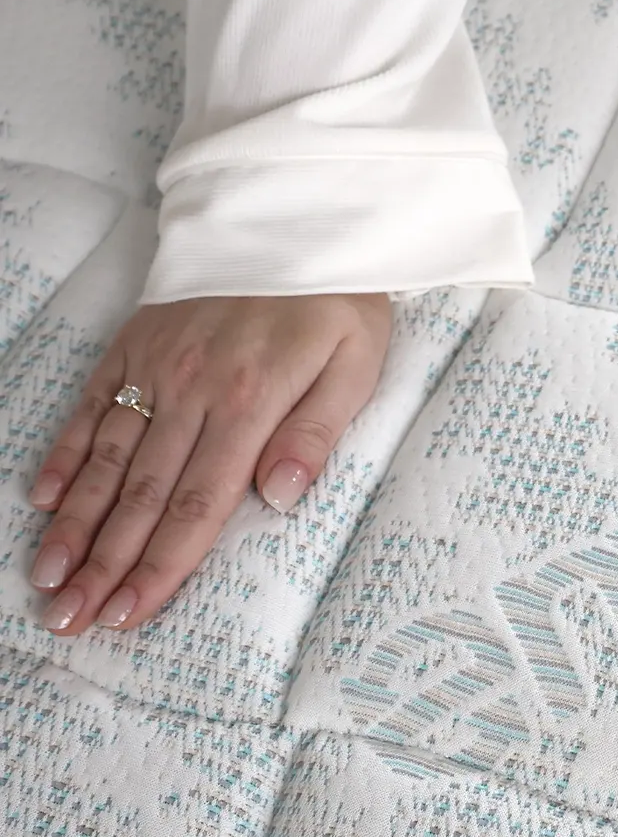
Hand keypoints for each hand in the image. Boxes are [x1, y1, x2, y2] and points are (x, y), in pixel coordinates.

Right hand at [27, 293, 391, 634]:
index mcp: (251, 404)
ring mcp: (156, 365)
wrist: (297, 218)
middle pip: (141, 496)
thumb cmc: (336, 299)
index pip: (198, 506)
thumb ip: (315, 434)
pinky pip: (92, 404)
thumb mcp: (355, 363)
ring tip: (46, 577)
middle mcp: (192, 390)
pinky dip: (64, 452)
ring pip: (106, 458)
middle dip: (103, 564)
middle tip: (66, 618)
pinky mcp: (136, 343)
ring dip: (74, 524)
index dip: (161, 566)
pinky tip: (44, 498)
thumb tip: (278, 500)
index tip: (128, 614)